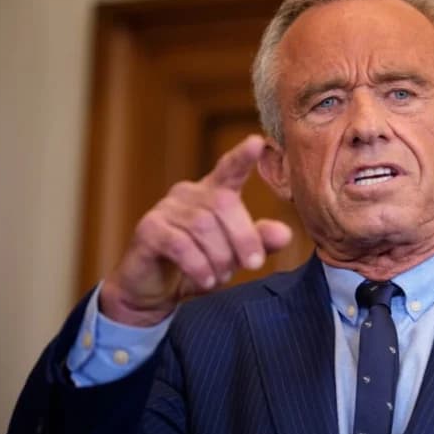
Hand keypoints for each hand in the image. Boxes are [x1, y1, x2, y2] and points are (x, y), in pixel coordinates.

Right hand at [100, 135, 291, 325]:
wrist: (153, 290)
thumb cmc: (198, 265)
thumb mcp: (235, 255)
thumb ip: (259, 242)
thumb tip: (285, 234)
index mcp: (212, 193)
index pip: (229, 168)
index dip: (242, 157)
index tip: (257, 142)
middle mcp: (188, 193)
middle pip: (224, 203)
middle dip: (244, 237)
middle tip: (253, 264)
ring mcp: (165, 209)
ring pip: (202, 225)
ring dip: (220, 256)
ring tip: (222, 277)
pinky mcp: (148, 230)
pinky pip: (180, 244)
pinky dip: (199, 265)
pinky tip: (206, 281)